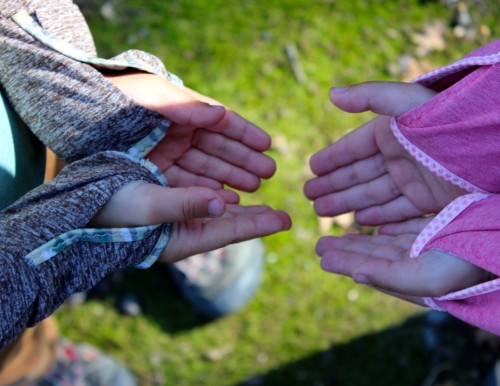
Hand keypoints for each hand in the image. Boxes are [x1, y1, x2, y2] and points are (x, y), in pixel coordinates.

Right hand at [91, 181, 290, 262]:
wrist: (77, 210)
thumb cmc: (110, 211)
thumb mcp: (148, 205)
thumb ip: (186, 204)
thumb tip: (224, 204)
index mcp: (182, 238)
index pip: (230, 231)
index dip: (259, 225)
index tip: (286, 221)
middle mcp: (182, 231)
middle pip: (228, 224)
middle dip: (255, 218)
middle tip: (282, 216)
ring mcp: (174, 220)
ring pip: (216, 211)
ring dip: (239, 204)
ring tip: (261, 200)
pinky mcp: (165, 206)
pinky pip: (200, 200)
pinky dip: (217, 195)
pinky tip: (228, 192)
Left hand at [106, 72, 274, 191]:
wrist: (75, 120)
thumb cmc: (116, 101)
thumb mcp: (154, 97)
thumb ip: (189, 107)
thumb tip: (222, 115)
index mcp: (181, 112)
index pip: (221, 123)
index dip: (245, 134)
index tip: (267, 145)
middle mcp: (177, 133)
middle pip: (219, 148)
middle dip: (245, 161)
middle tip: (268, 173)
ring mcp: (166, 154)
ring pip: (207, 167)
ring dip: (232, 177)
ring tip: (255, 188)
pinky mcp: (154, 174)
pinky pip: (188, 182)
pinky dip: (208, 189)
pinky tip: (227, 197)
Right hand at [304, 81, 465, 223]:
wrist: (493, 144)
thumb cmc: (446, 120)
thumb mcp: (404, 102)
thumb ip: (368, 97)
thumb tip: (330, 93)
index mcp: (392, 133)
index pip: (354, 148)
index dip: (332, 159)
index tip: (311, 169)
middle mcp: (400, 158)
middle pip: (359, 175)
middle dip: (333, 186)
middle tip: (309, 196)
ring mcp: (415, 181)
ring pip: (373, 195)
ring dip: (348, 203)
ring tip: (323, 211)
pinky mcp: (430, 202)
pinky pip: (396, 211)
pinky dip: (377, 217)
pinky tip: (359, 221)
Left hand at [316, 217, 488, 304]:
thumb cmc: (469, 265)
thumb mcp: (426, 278)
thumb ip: (390, 278)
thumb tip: (357, 277)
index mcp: (415, 277)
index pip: (373, 269)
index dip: (347, 262)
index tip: (322, 256)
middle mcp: (419, 261)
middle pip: (375, 253)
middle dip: (348, 249)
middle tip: (321, 244)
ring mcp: (429, 241)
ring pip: (387, 237)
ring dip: (362, 236)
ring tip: (339, 232)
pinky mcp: (439, 222)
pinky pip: (406, 221)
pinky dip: (388, 221)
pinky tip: (373, 221)